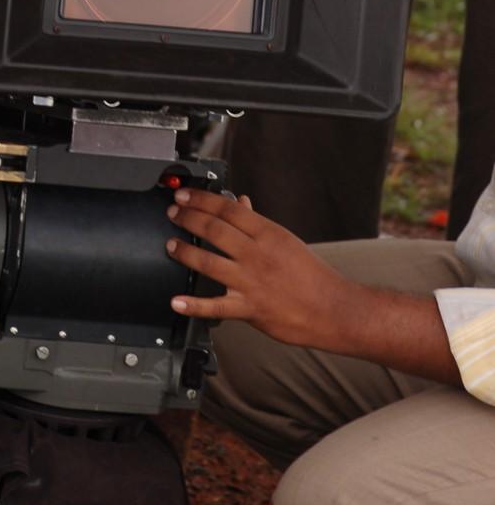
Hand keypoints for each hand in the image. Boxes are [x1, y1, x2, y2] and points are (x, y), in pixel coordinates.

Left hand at [165, 187, 359, 349]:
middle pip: (215, 229)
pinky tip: (177, 301)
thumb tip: (240, 203)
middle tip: (173, 213)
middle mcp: (258, 255)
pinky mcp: (251, 309)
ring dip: (185, 252)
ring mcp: (252, 282)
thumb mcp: (286, 241)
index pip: (228, 209)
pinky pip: (217, 306)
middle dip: (188, 218)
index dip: (202, 199)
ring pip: (210, 262)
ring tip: (170, 246)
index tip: (184, 195)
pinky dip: (194, 305)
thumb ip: (257, 223)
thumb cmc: (312, 276)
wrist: (334, 309)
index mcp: (268, 234)